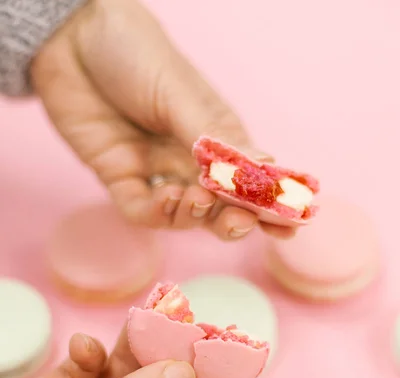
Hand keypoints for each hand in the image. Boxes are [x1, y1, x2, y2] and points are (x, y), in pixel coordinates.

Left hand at [31, 0, 292, 240]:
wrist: (72, 40)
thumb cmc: (136, 56)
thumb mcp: (181, 94)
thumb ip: (215, 137)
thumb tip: (264, 169)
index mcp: (215, 135)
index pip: (249, 179)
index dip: (270, 205)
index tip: (293, 224)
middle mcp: (189, 159)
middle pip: (219, 207)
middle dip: (234, 221)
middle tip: (241, 224)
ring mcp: (155, 171)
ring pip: (184, 215)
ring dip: (194, 215)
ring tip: (196, 198)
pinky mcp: (121, 178)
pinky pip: (142, 211)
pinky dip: (157, 213)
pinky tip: (165, 197)